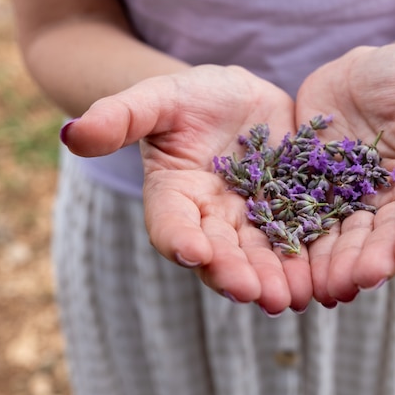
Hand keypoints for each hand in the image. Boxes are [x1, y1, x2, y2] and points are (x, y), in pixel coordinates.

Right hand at [62, 65, 311, 313]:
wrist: (237, 100)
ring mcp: (251, 218)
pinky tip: (323, 276)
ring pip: (261, 254)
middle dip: (237, 273)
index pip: (170, 223)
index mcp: (174, 196)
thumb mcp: (156, 98)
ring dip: (275, 278)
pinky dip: (308, 259)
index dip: (180, 238)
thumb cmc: (188, 98)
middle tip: (257, 294)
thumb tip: (71, 134)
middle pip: (221, 252)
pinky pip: (299, 237)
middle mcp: (211, 218)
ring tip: (292, 296)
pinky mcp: (289, 210)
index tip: (195, 252)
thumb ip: (119, 115)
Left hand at [295, 44, 394, 304]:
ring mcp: (352, 202)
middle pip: (383, 236)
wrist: (360, 73)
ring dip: (335, 265)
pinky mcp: (315, 196)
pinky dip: (302, 245)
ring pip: (344, 239)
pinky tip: (294, 267)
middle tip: (357, 280)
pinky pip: (306, 222)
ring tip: (325, 286)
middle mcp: (393, 202)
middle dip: (371, 260)